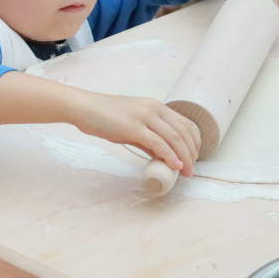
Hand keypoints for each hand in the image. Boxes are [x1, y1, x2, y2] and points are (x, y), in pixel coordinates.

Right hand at [72, 93, 200, 175]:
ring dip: (184, 156)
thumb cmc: (105, 117)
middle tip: (191, 169)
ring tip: (186, 171)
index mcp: (156, 106)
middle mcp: (154, 108)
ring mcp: (144, 117)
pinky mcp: (133, 127)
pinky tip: (175, 165)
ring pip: (174, 137)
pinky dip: (169, 155)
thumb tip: (162, 155)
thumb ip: (148, 138)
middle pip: (183, 131)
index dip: (195, 141)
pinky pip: (157, 143)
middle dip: (192, 152)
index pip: (185, 123)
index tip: (194, 156)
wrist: (84, 108)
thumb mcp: (132, 125)